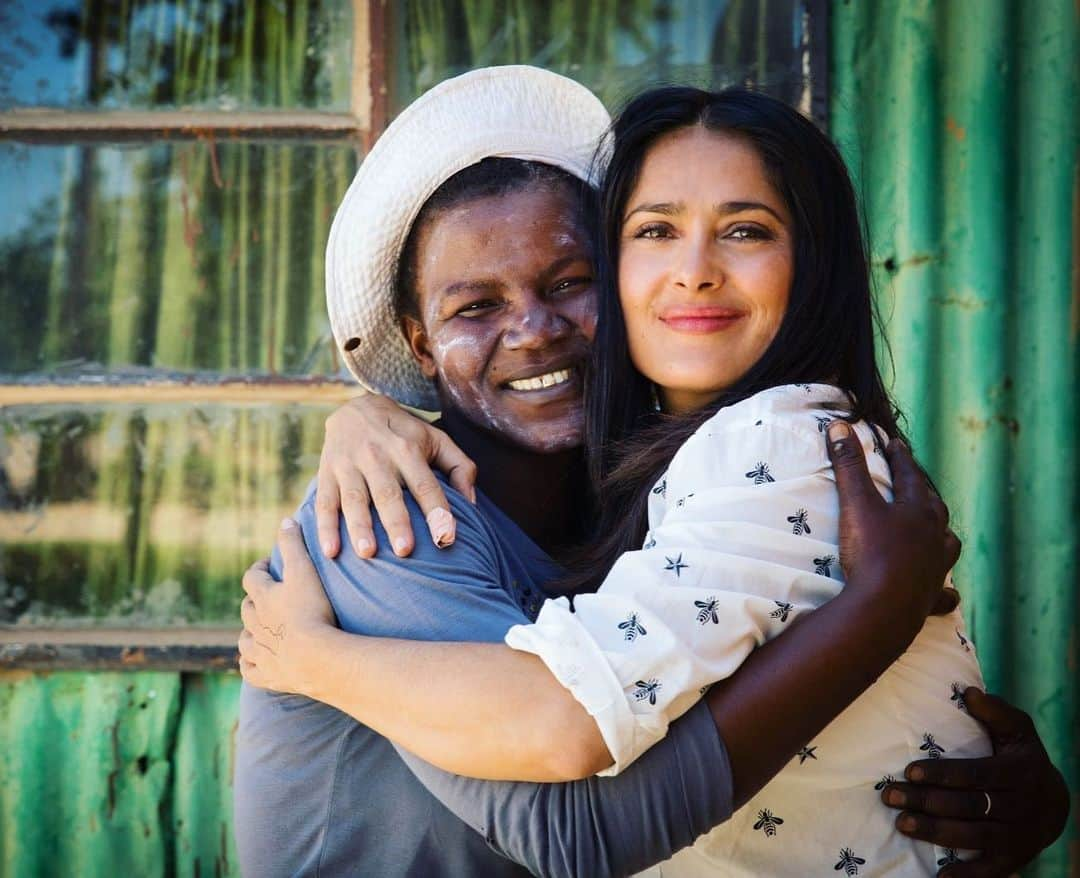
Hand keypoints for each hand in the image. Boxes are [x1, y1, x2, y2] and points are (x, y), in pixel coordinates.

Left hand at [238, 518, 336, 695]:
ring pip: (244, 639)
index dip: (259, 569)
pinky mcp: (265, 674)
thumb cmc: (313, 611)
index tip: (267, 566)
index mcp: (263, 597)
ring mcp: (259, 650)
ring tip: (262, 630)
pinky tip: (256, 661)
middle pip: (246, 608)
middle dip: (254, 601)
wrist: (315, 658)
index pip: (252, 577)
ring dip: (251, 632)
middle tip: (268, 598)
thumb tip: (285, 520)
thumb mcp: (305, 571)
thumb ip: (295, 545)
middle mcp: (255, 623)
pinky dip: (250, 663)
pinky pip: (249, 668)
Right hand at [315, 392, 477, 558]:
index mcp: (407, 449)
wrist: (355, 406)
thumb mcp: (436, 439)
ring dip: (359, 526)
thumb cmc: (405, 432)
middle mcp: (377, 456)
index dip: (437, 510)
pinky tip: (331, 552)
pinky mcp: (326, 473)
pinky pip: (325, 501)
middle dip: (396, 521)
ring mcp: (348, 464)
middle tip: (405, 550)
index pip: (425, 484)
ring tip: (368, 553)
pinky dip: (325, 527)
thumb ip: (460, 467)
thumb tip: (472, 504)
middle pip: (388, 493)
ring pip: (354, 498)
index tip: (446, 537)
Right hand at [827, 422, 961, 627]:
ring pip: (945, 545)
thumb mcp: (856, 503)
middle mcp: (933, 536)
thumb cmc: (872, 551)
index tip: (895, 443)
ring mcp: (935, 567)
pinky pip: (943, 593)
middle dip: (923, 492)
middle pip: (933, 507)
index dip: (900, 457)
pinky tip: (947, 591)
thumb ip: (848, 464)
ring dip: (941, 535)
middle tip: (915, 483)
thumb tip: (839, 425)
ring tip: (936, 531)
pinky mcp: (930, 597)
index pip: (909, 475)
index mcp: (917, 511)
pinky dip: (945, 590)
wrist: (884, 606)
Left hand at [882, 688, 1068, 876]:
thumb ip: (996, 712)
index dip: (943, 774)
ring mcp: (1018, 835)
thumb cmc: (1024, 759)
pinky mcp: (1014, 858)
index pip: (976, 774)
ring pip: (974, 836)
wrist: (1058, 804)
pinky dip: (967, 875)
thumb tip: (969, 692)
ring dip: (936, 832)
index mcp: (1018, 773)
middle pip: (969, 806)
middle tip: (892, 797)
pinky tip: (940, 877)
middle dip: (927, 801)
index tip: (910, 771)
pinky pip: (990, 870)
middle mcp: (1019, 806)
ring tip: (903, 825)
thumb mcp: (1018, 731)